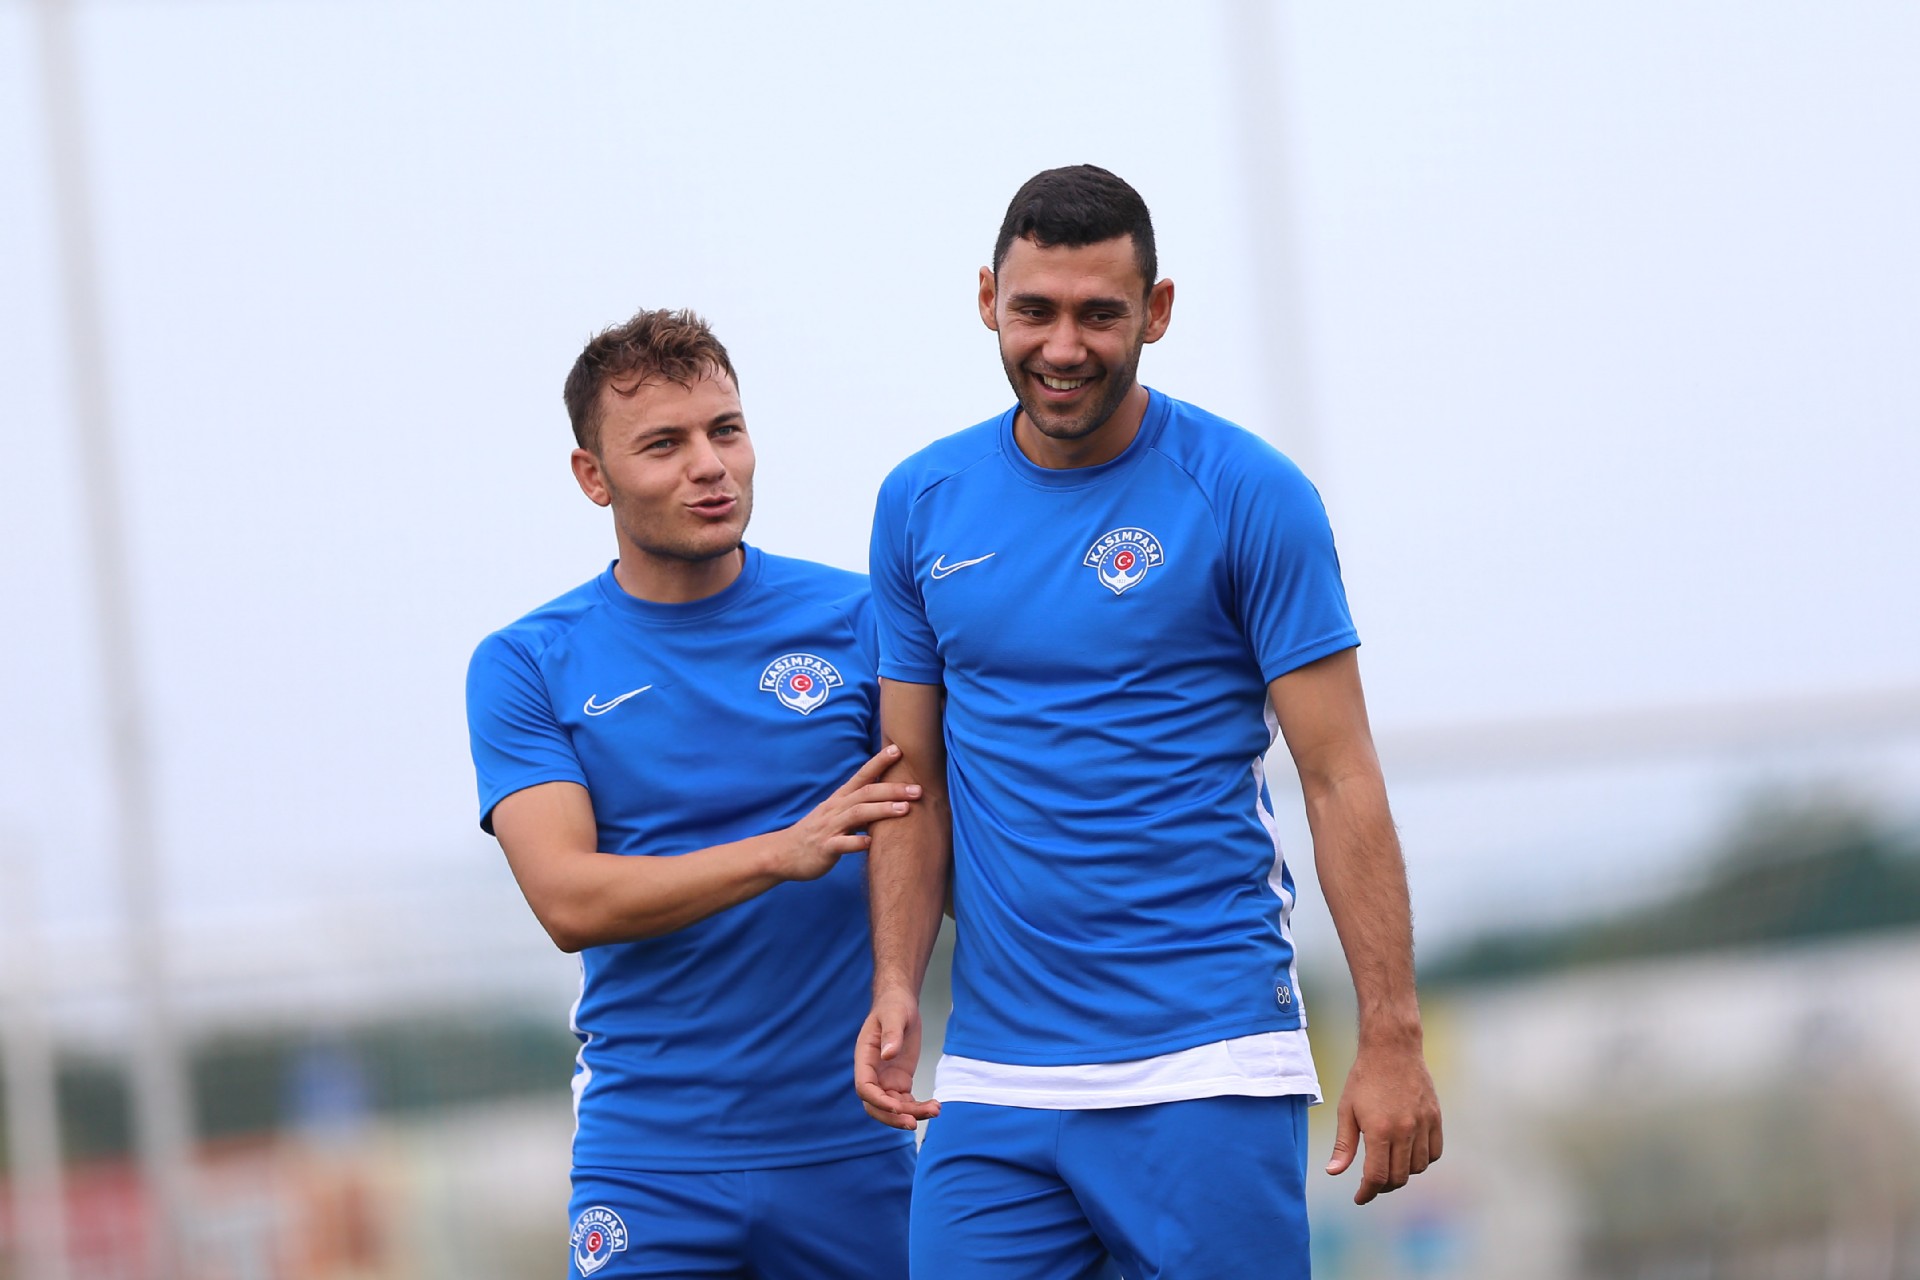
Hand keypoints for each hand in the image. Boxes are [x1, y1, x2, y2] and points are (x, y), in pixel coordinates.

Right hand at [773, 745, 920, 881]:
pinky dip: (857, 843)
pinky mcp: (824, 848)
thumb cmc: (816, 833)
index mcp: (839, 799)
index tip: (899, 750)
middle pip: (865, 793)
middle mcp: (835, 809)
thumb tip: (886, 797)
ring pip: (857, 814)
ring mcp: (829, 828)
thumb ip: (858, 805)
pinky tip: (872, 844)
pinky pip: (841, 844)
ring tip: (905, 810)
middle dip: (892, 789)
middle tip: (918, 789)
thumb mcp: (836, 814)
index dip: (879, 762)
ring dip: (881, 810)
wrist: (783, 854)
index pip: (862, 775)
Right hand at [854, 990, 939, 1130]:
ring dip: (911, 1113)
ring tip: (935, 1110)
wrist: (900, 1005)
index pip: (865, 1088)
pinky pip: (906, 1102)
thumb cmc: (893, 1007)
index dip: (878, 1101)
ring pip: (894, 1107)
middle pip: (876, 1106)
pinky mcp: (900, 1082)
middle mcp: (873, 1074)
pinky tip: (935, 1107)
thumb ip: (891, 1034)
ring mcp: (886, 1080)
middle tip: (914, 1123)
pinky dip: (919, 1108)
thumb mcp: (894, 1015)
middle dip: (893, 1117)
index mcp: (864, 1059)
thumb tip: (888, 1055)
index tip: (897, 1107)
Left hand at [1326, 1041, 1442, 1203]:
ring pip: (1418, 1168)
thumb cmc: (1364, 1079)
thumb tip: (1333, 1172)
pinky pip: (1434, 1153)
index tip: (1360, 1197)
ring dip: (1403, 1173)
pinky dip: (1422, 1160)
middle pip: (1398, 1177)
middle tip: (1371, 1182)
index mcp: (1379, 1130)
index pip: (1377, 1177)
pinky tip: (1408, 1155)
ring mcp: (1423, 1124)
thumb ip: (1343, 1144)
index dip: (1367, 1192)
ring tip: (1389, 1165)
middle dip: (1383, 1185)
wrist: (1392, 1049)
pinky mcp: (1435, 1118)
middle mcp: (1404, 1131)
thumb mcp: (1346, 1110)